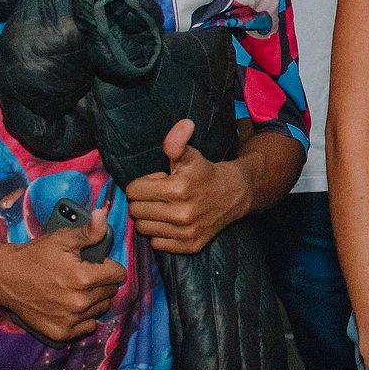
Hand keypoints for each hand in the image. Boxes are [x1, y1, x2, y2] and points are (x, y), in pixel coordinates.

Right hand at [0, 206, 125, 343]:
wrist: (5, 277)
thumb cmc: (35, 255)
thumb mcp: (63, 238)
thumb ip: (90, 231)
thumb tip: (104, 214)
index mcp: (83, 278)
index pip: (118, 274)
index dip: (110, 266)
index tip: (99, 263)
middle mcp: (79, 302)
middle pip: (110, 292)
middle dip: (102, 281)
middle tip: (86, 275)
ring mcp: (70, 320)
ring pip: (101, 309)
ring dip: (95, 299)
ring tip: (79, 289)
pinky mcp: (60, 333)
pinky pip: (88, 327)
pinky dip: (84, 317)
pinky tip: (73, 305)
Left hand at [125, 119, 248, 253]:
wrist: (235, 194)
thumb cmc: (206, 173)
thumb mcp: (191, 155)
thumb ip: (177, 142)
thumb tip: (183, 123)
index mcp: (179, 188)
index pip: (134, 191)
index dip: (142, 184)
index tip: (157, 181)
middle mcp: (182, 213)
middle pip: (136, 211)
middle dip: (143, 200)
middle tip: (159, 195)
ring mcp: (186, 232)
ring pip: (144, 228)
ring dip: (150, 218)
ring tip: (164, 208)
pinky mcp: (190, 246)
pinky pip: (157, 244)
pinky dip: (160, 234)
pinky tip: (171, 222)